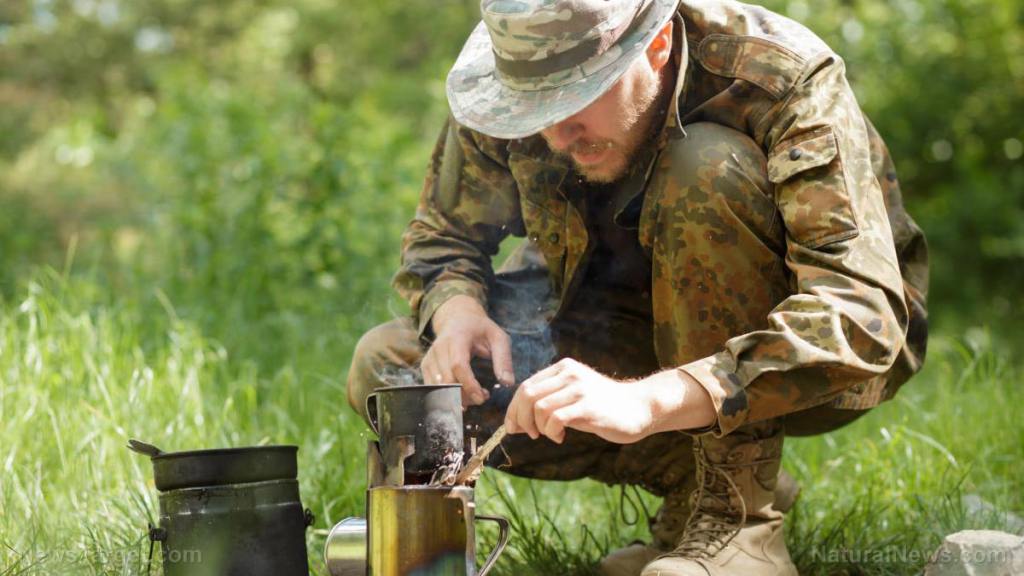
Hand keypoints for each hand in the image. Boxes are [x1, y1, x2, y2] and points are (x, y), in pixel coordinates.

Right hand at [422, 295, 514, 406]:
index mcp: (457, 338)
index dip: (469, 385)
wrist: (457, 318)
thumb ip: (504, 359)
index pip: (458, 365)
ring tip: (475, 395)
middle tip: (483, 398)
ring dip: (457, 399)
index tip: (482, 398)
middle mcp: (439, 348)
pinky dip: (447, 397)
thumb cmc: (480, 329)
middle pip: (447, 381)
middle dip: (465, 396)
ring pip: (438, 388)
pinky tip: (463, 395)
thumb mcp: (498, 338)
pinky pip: (432, 388)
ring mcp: (430, 357)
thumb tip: (508, 383)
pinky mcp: (426, 366)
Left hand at [503, 358, 659, 443]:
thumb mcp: (573, 396)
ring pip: (539, 408)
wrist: (640, 407)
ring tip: (551, 435)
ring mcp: (579, 388)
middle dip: (520, 418)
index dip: (513, 408)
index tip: (513, 427)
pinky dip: (551, 432)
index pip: (526, 385)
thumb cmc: (603, 406)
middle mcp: (569, 373)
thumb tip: (516, 421)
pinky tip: (560, 437)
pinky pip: (555, 419)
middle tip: (528, 434)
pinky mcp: (588, 406)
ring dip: (539, 428)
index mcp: (563, 368)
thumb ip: (548, 400)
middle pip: (527, 395)